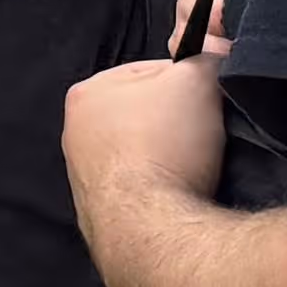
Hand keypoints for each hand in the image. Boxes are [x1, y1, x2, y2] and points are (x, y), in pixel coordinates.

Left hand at [60, 54, 229, 230]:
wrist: (152, 227)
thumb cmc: (167, 145)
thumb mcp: (198, 80)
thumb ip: (205, 59)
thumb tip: (212, 58)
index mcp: (85, 93)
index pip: (151, 73)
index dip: (189, 84)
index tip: (210, 101)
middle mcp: (74, 133)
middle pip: (145, 113)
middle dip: (176, 121)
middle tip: (205, 133)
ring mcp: (82, 176)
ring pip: (143, 151)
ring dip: (169, 155)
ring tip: (193, 165)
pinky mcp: (99, 212)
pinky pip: (140, 187)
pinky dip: (159, 185)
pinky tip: (177, 190)